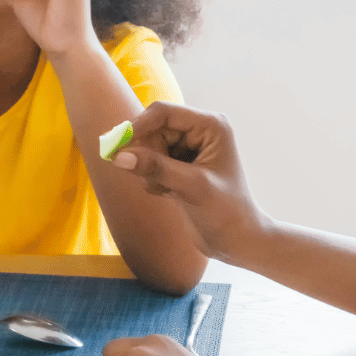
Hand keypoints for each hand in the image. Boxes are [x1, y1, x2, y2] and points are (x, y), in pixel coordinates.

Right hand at [110, 103, 269, 262]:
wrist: (237, 242)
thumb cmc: (226, 212)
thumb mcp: (193, 187)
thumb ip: (157, 169)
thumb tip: (119, 156)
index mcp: (210, 125)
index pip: (164, 112)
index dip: (139, 125)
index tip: (118, 146)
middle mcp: (198, 131)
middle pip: (153, 129)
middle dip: (148, 154)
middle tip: (154, 180)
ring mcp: (188, 148)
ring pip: (149, 146)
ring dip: (150, 170)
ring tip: (167, 190)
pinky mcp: (179, 164)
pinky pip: (151, 162)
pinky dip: (152, 178)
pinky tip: (169, 194)